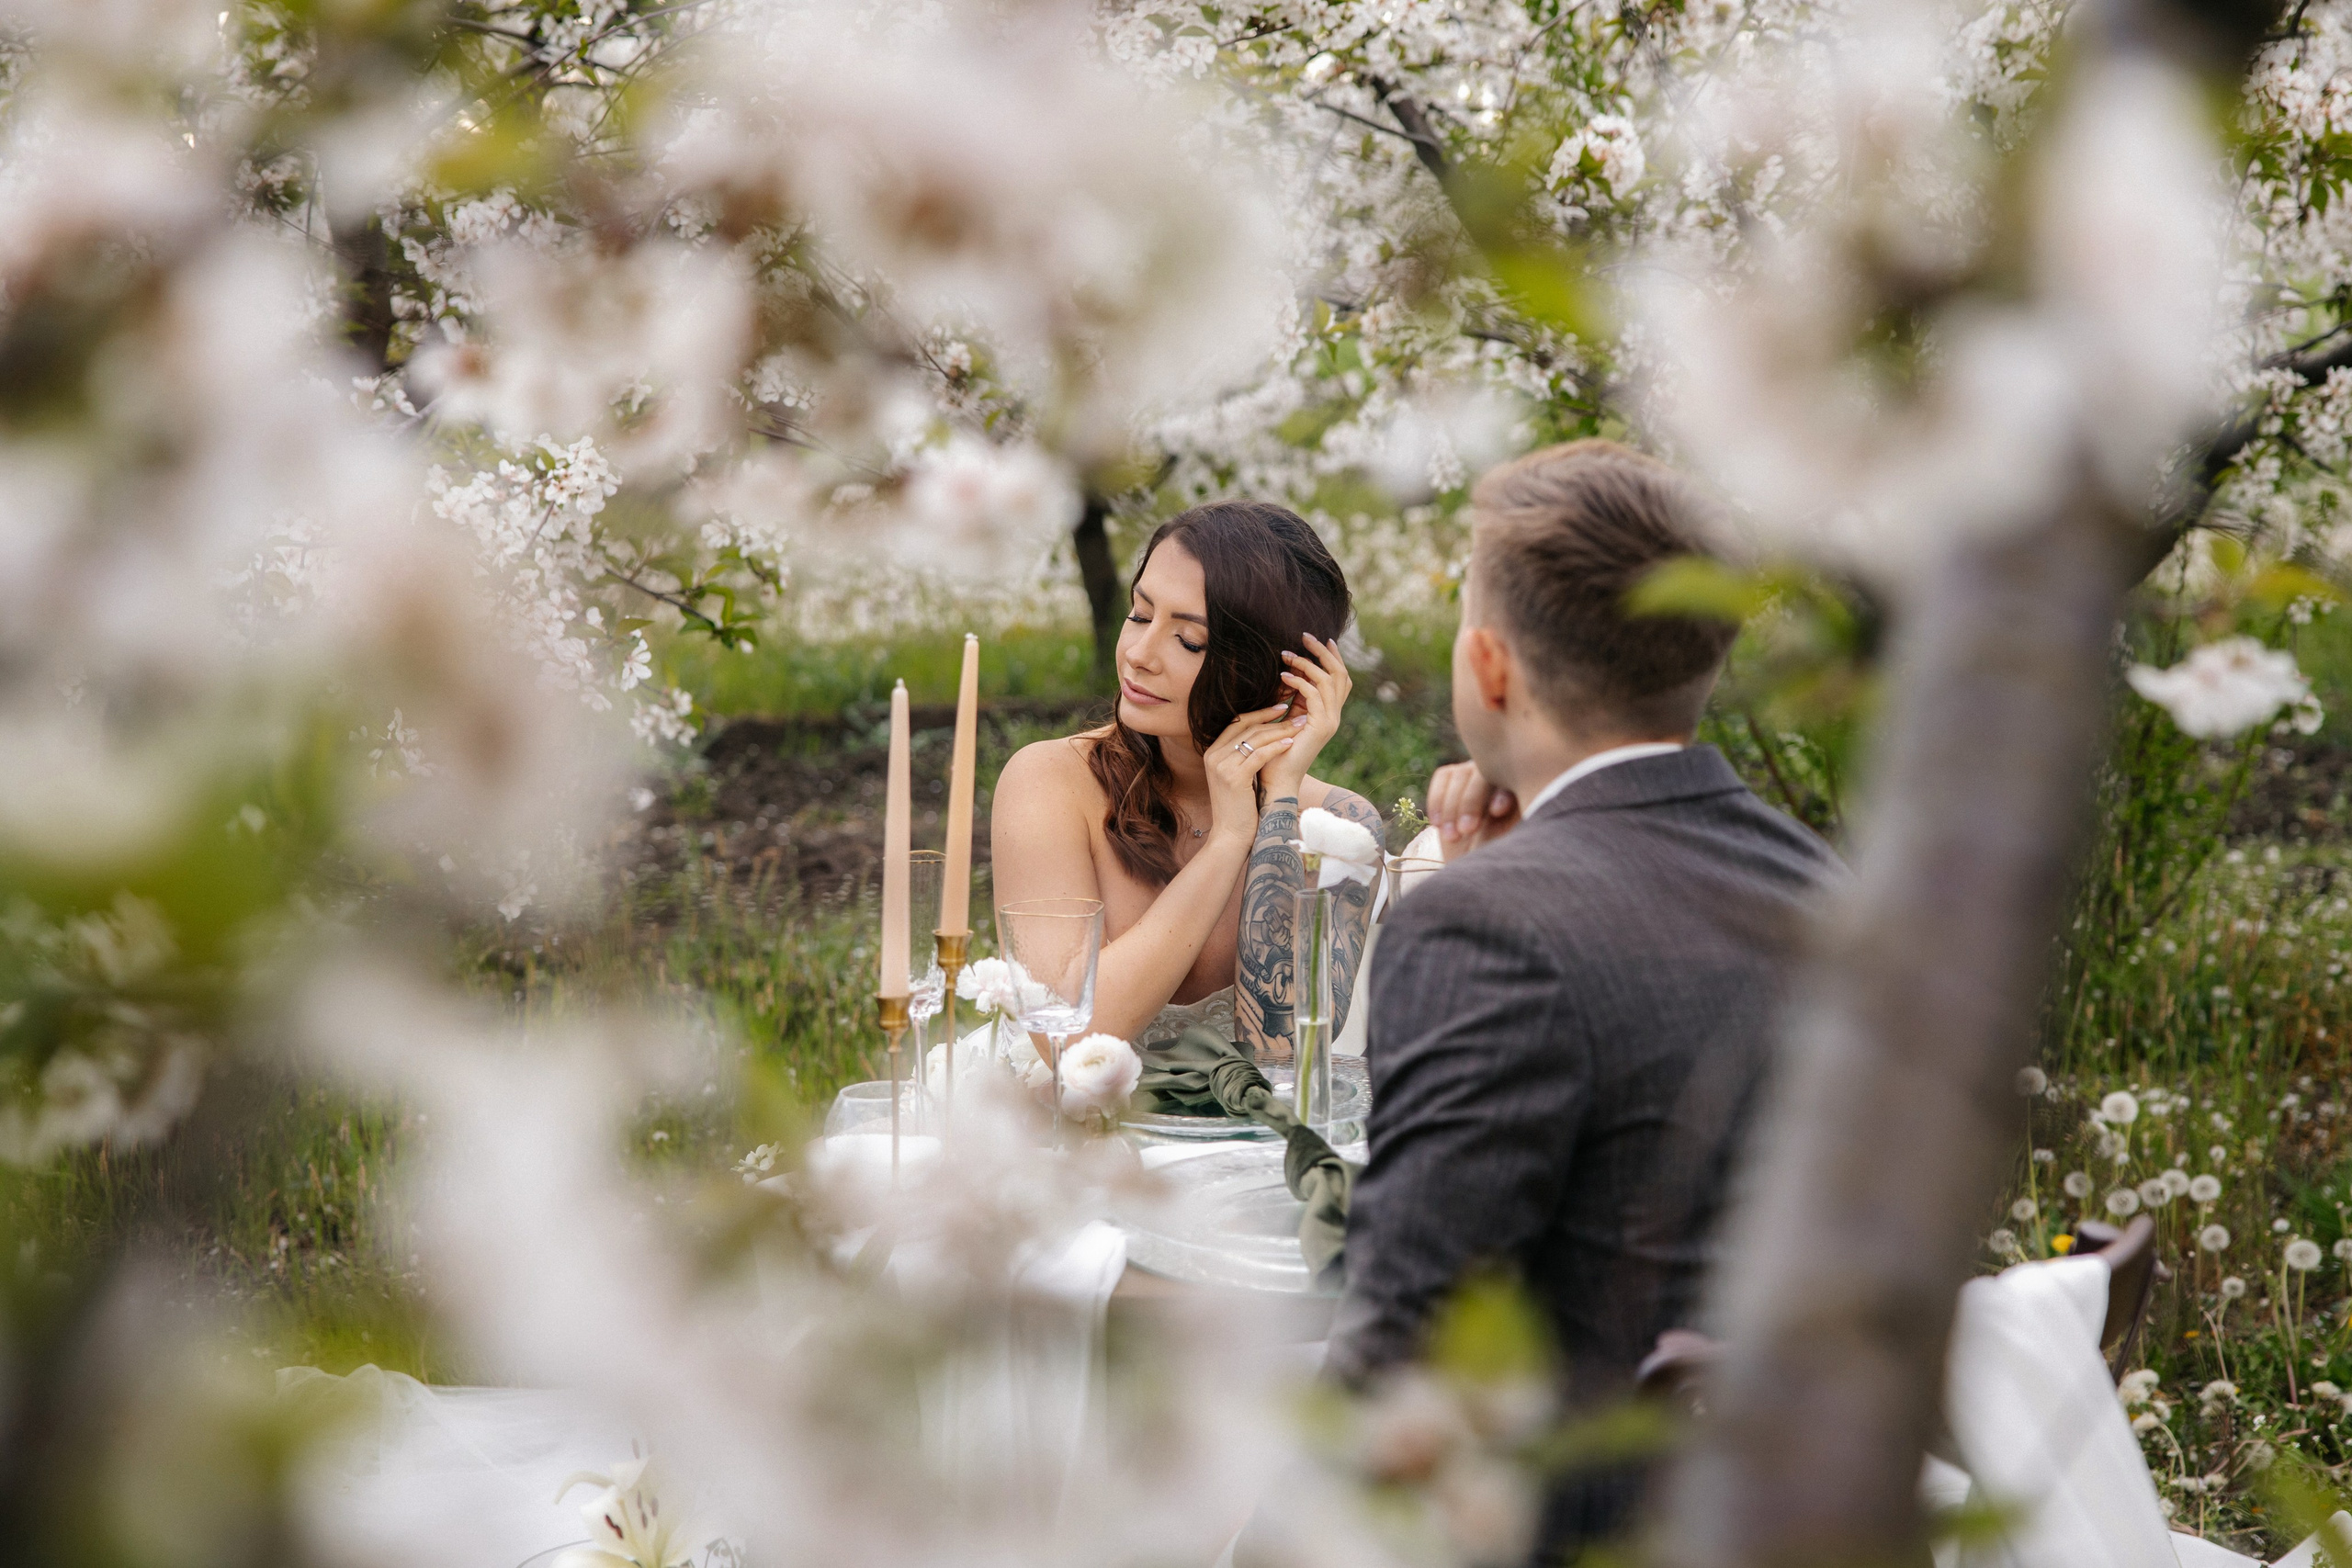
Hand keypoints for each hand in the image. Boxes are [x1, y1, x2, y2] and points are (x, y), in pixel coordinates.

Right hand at [1203, 702, 1301, 841]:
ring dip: (1280, 730)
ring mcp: (1221, 766)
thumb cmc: (1239, 807)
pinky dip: (1277, 747)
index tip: (1280, 707)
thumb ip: (1243, 755)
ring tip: (1299, 725)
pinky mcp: (1233, 777)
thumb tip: (1264, 736)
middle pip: (1247, 726)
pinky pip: (1259, 755)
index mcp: (1212, 752)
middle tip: (1296, 712)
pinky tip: (1291, 743)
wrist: (1230, 835)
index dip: (1260, 713)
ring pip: (1255, 738)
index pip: (1237, 723)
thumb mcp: (1236, 776)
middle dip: (1273, 718)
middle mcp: (1213, 755)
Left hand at [1260, 632, 1351, 800]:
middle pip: (1340, 675)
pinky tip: (1282, 676)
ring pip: (1329, 680)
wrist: (1277, 782)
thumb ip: (1293, 699)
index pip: (1341, 679)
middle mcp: (1334, 716)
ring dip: (1307, 664)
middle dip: (1323, 652)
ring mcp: (1330, 722)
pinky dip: (1299, 682)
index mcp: (1329, 714)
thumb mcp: (1286, 719)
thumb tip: (1288, 673)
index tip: (1320, 639)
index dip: (1333, 657)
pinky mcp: (1320, 727)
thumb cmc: (1275, 752)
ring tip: (1286, 654)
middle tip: (1305, 635)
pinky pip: (1314, 695)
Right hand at [1428, 760, 1517, 861]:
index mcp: (1525, 793)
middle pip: (1485, 775)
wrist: (1475, 865)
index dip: (1503, 794)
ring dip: (1452, 808)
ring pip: (1461, 775)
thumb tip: (1504, 818)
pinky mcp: (1453, 777)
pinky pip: (1443, 778)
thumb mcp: (1508, 849)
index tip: (1496, 813)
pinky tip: (1437, 825)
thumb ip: (1511, 833)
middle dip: (1472, 802)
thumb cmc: (1500, 858)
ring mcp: (1477, 775)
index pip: (1514, 783)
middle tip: (1467, 830)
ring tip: (1453, 837)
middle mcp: (1502, 778)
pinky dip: (1437, 801)